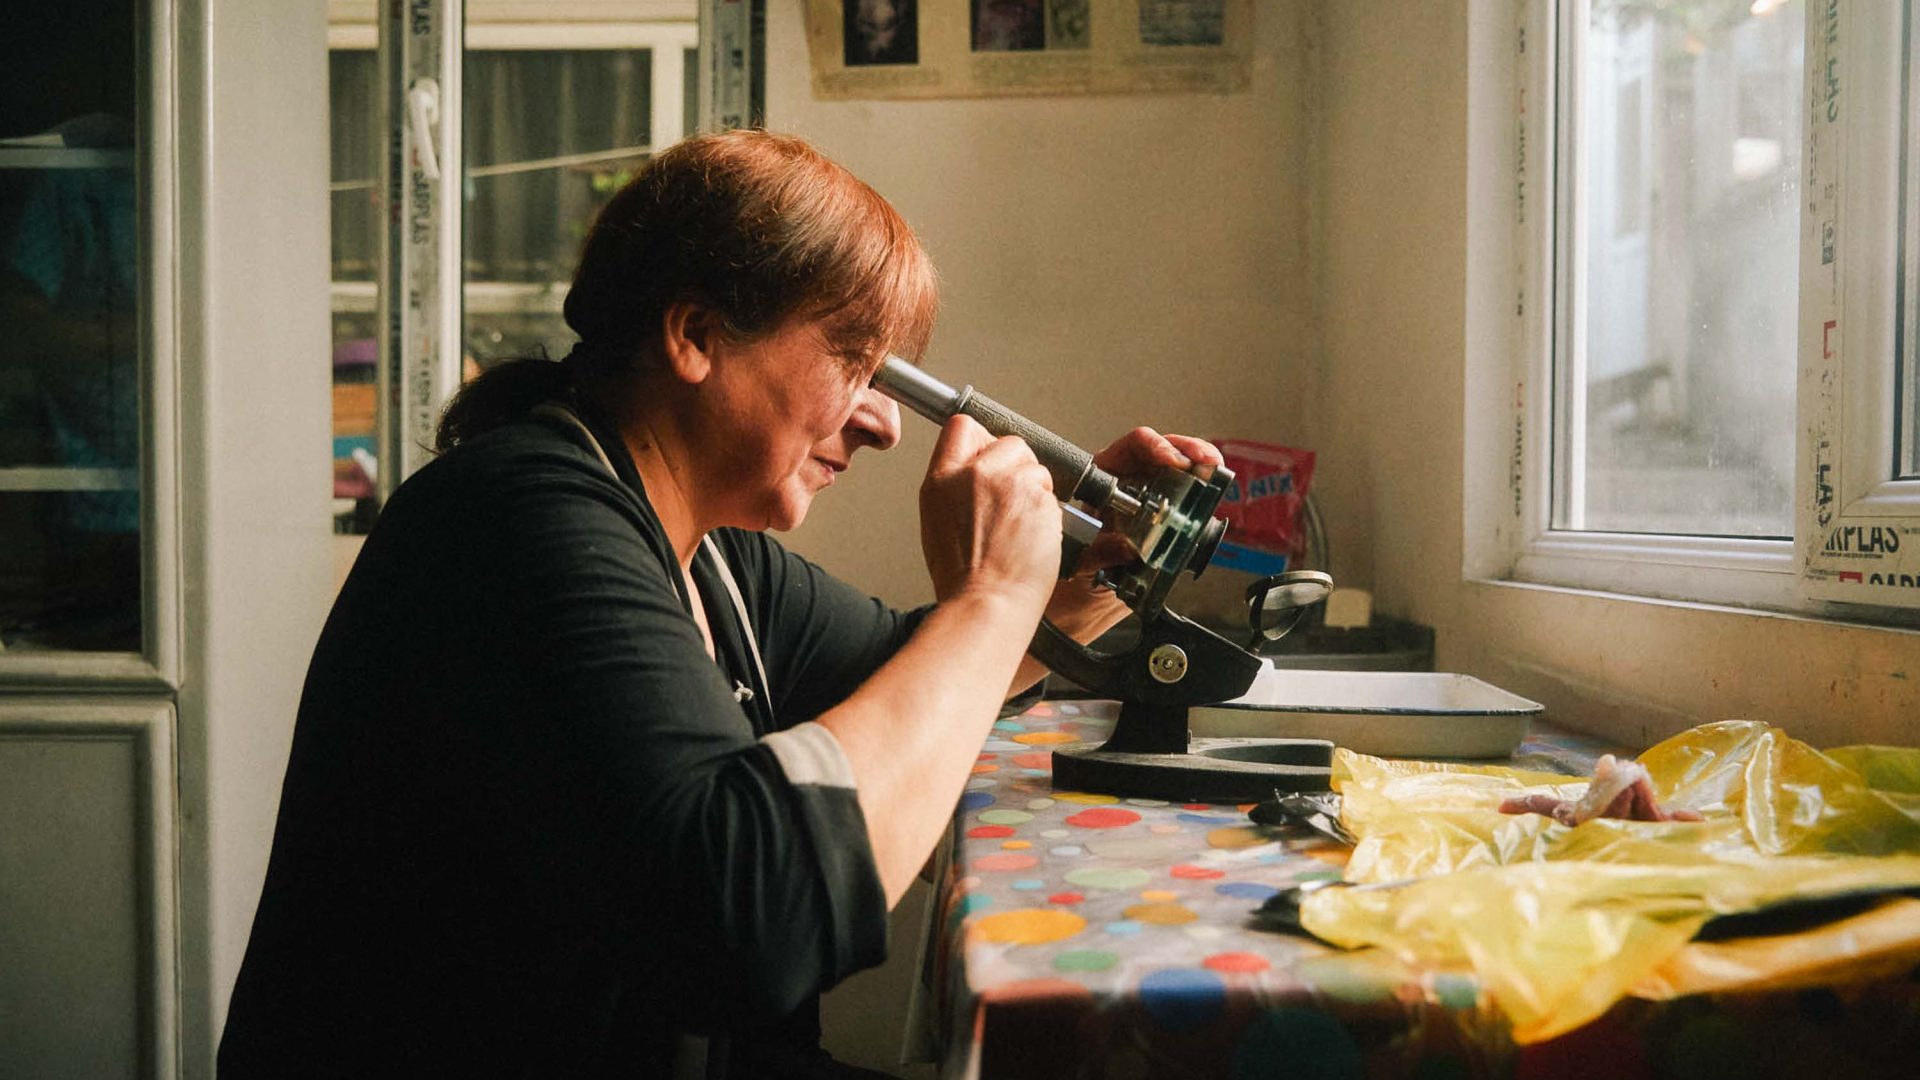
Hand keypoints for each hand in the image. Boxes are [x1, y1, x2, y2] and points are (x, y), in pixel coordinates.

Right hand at [919, 415, 1060, 611]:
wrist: (986, 603)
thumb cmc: (962, 578)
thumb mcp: (937, 522)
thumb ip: (954, 487)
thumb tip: (972, 472)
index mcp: (942, 480)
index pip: (962, 427)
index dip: (982, 440)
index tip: (990, 456)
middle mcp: (973, 473)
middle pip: (1008, 442)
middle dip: (1017, 466)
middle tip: (1012, 502)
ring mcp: (1008, 482)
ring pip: (1035, 467)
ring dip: (1035, 490)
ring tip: (1021, 526)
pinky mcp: (1038, 497)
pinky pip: (1052, 493)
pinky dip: (1048, 512)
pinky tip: (1033, 536)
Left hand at [1075, 427, 1224, 573]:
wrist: (1095, 577)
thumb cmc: (1084, 556)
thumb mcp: (1084, 556)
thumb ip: (1099, 551)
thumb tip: (1126, 547)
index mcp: (1106, 474)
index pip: (1134, 445)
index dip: (1155, 446)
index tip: (1172, 460)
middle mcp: (1133, 474)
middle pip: (1164, 446)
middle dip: (1188, 449)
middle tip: (1204, 462)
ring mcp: (1155, 487)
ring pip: (1183, 461)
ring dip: (1203, 461)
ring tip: (1215, 469)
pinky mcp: (1174, 504)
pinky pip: (1194, 487)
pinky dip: (1209, 485)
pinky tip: (1217, 486)